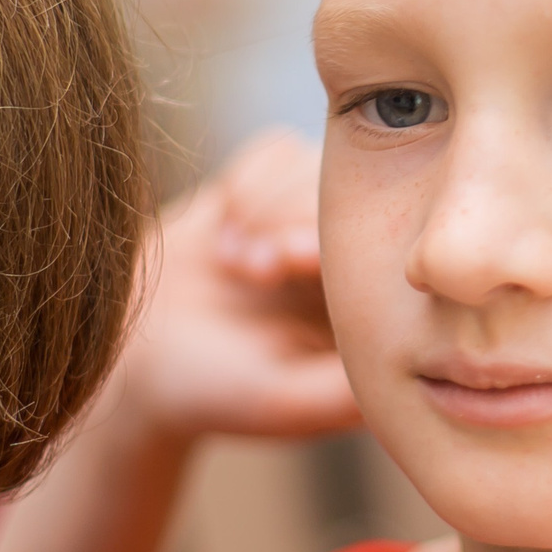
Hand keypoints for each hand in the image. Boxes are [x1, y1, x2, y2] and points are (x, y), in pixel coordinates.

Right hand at [120, 130, 359, 443]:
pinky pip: (275, 151)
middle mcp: (348, 251)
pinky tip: (224, 236)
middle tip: (257, 269)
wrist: (138, 364)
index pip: (383, 240)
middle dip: (292, 219)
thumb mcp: (281, 400)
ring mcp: (308, 213)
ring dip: (263, 208)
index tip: (291, 260)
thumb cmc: (214, 392)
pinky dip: (245, 185)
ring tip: (236, 263)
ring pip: (311, 165)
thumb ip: (341, 389)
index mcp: (369, 300)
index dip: (333, 237)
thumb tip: (413, 370)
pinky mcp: (268, 187)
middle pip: (347, 191)